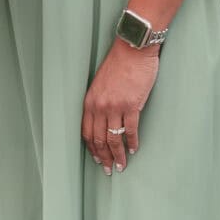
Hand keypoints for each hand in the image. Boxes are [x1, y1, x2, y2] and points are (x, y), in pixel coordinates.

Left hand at [82, 39, 159, 172]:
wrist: (132, 49)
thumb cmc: (118, 64)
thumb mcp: (100, 83)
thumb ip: (98, 101)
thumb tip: (102, 120)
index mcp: (90, 101)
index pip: (86, 132)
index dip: (91, 148)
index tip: (96, 159)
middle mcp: (99, 106)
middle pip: (99, 139)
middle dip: (104, 157)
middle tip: (108, 169)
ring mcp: (115, 107)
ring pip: (114, 139)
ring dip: (117, 155)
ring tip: (121, 166)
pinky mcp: (131, 105)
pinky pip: (130, 130)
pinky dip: (131, 143)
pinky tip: (133, 150)